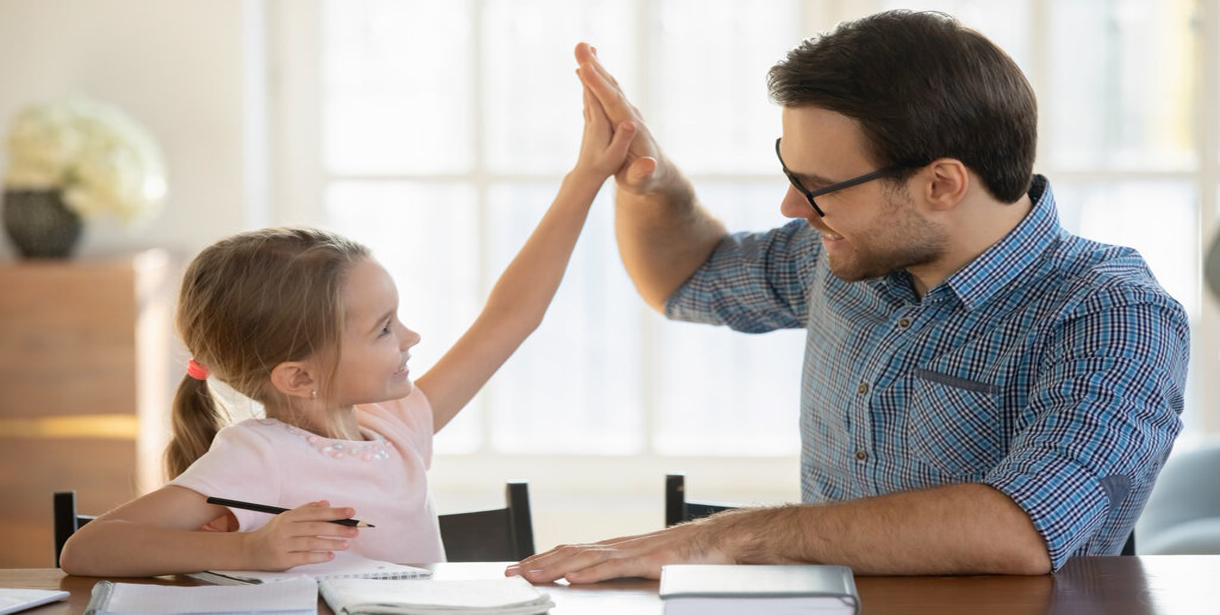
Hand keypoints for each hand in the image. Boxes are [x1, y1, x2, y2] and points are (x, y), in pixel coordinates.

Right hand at [240, 500, 358, 570]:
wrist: (250, 550)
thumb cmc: (273, 533)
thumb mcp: (286, 518)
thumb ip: (306, 510)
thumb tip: (326, 503)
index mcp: (289, 517)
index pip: (315, 513)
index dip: (334, 512)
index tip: (351, 512)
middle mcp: (286, 529)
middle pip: (316, 527)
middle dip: (337, 528)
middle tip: (354, 530)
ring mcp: (283, 545)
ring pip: (311, 543)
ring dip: (331, 543)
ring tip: (346, 544)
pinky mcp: (282, 559)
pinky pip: (304, 557)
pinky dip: (318, 556)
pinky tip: (330, 555)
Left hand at [504, 522, 730, 583]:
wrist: (725, 542)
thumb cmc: (694, 556)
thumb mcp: (653, 567)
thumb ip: (628, 573)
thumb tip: (604, 581)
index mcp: (619, 549)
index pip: (573, 552)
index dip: (545, 559)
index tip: (520, 567)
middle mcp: (621, 546)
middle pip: (571, 552)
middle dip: (538, 562)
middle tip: (510, 572)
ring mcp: (634, 550)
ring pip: (586, 557)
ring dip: (554, 565)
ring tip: (530, 574)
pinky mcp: (650, 559)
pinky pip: (615, 566)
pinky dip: (591, 570)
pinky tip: (573, 575)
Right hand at [573, 42, 666, 194]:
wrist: (657, 174)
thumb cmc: (646, 180)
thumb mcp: (642, 182)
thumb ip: (642, 173)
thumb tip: (649, 164)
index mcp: (632, 130)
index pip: (614, 103)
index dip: (599, 86)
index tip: (585, 68)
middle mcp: (631, 115)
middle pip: (611, 87)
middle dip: (595, 67)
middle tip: (580, 46)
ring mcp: (626, 112)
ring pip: (610, 85)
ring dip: (596, 66)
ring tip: (582, 47)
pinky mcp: (621, 113)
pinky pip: (607, 91)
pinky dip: (597, 76)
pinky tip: (586, 65)